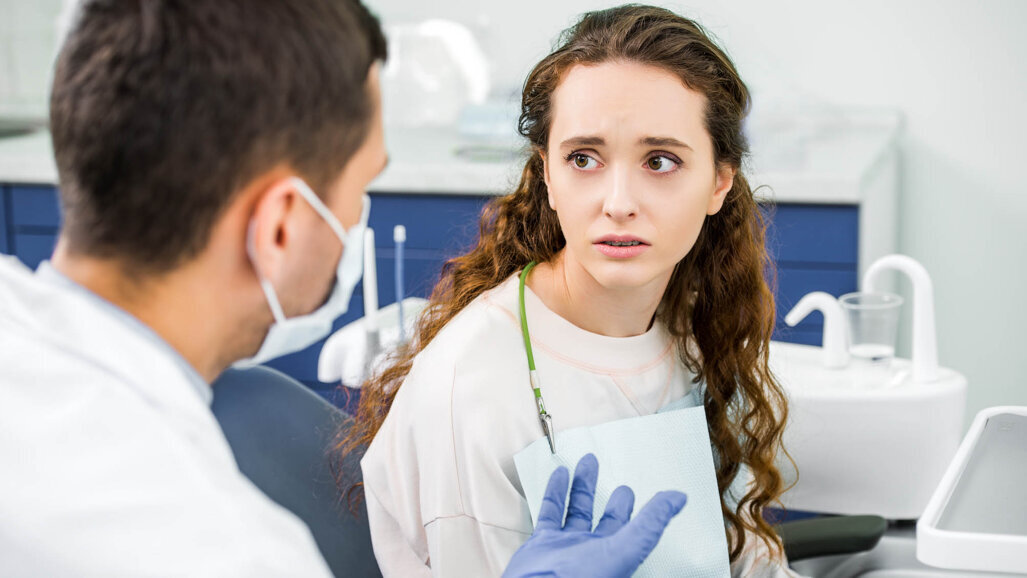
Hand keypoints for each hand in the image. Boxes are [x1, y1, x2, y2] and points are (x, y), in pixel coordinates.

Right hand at [503, 453, 686, 577]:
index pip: (637, 531)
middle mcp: (592, 552)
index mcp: (616, 556)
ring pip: (577, 510)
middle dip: (614, 501)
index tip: (658, 496)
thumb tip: (679, 498)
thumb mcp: (625, 548)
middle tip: (621, 484)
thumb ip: (651, 523)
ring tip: (587, 463)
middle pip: (607, 521)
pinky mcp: (542, 543)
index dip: (647, 513)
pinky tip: (560, 473)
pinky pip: (550, 513)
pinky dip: (555, 492)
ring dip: (582, 486)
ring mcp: (566, 547)